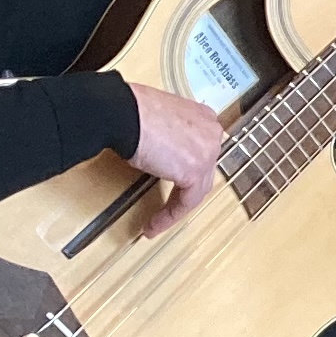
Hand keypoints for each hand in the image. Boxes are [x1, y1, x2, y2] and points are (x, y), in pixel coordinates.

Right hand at [126, 84, 227, 229]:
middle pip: (202, 171)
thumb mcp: (160, 119)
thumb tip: (161, 151)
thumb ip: (170, 134)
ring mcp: (207, 152)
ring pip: (196, 189)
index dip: (186, 171)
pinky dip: (170, 215)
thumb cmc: (131, 111)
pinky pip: (187, 201)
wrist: (123, 113)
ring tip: (156, 222)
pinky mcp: (194, 171)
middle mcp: (211, 133)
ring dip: (176, 208)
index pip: (200, 152)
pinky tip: (154, 224)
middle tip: (165, 207)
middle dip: (183, 191)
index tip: (170, 182)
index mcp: (204, 118)